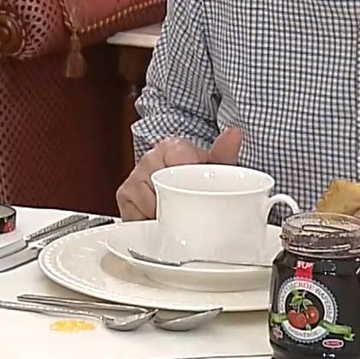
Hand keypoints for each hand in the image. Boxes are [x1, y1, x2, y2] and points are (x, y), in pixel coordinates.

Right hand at [115, 128, 242, 220]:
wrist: (182, 189)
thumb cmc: (198, 179)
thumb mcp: (214, 169)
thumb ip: (224, 153)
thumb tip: (234, 134)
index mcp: (172, 147)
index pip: (179, 160)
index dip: (191, 179)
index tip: (200, 192)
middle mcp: (150, 158)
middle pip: (162, 184)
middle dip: (177, 202)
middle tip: (192, 213)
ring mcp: (135, 176)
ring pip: (149, 202)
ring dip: (164, 215)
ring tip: (177, 219)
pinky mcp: (124, 196)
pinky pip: (136, 215)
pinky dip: (149, 225)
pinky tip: (160, 224)